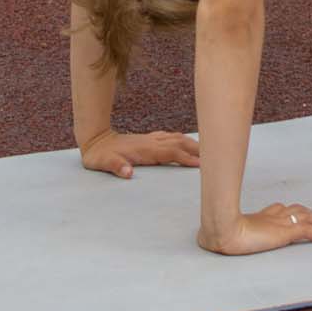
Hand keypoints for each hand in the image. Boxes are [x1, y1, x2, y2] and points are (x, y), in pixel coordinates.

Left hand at [79, 130, 201, 176]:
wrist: (95, 141)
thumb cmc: (100, 156)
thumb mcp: (104, 163)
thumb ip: (117, 167)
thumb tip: (128, 173)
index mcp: (145, 150)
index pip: (172, 152)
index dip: (187, 158)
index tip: (202, 164)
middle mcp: (151, 142)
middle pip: (180, 143)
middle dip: (198, 149)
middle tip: (217, 155)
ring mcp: (151, 139)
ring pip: (177, 138)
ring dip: (193, 143)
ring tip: (208, 149)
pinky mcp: (148, 139)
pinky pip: (171, 137)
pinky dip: (183, 140)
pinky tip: (187, 143)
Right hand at [200, 201, 311, 253]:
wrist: (220, 230)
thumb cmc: (216, 233)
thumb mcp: (219, 233)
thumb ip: (218, 233)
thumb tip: (206, 240)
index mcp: (257, 217)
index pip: (278, 210)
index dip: (289, 211)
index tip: (293, 211)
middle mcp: (270, 216)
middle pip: (294, 210)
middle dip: (308, 212)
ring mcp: (278, 223)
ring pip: (304, 217)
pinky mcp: (284, 232)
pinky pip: (307, 230)